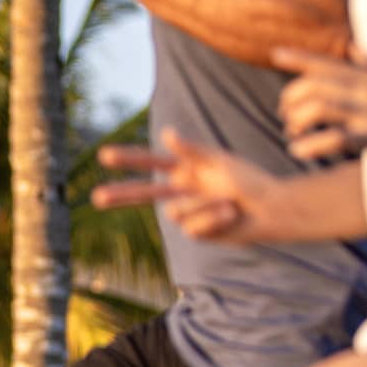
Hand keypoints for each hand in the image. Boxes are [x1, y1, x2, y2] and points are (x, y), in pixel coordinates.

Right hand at [94, 128, 281, 244]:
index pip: (151, 161)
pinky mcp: (197, 232)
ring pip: (176, 212)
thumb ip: (191, 150)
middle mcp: (183, 191)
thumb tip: (166, 133)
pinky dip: (213, 219)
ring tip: (230, 203)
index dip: (129, 159)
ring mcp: (188, 213)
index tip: (104, 156)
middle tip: (96, 198)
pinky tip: (230, 216)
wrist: (271, 209)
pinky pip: (192, 227)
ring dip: (204, 207)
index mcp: (186, 169)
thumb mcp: (219, 161)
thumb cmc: (249, 180)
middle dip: (121, 194)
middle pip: (145, 194)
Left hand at [274, 47, 366, 165]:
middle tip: (286, 117)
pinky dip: (312, 145)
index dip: (299, 57)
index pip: (327, 62)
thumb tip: (354, 47)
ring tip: (292, 134)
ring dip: (297, 121)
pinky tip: (299, 151)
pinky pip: (336, 138)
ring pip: (320, 108)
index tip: (275, 53)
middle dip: (291, 100)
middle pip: (314, 86)